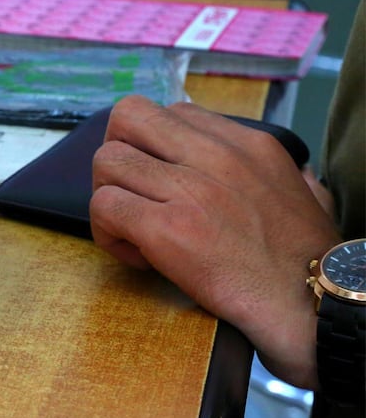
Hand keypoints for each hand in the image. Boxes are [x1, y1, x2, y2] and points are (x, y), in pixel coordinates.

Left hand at [89, 95, 340, 388]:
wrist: (314, 304)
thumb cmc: (308, 258)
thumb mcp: (304, 191)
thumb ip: (278, 172)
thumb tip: (281, 172)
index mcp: (245, 142)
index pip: (172, 113)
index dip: (154, 146)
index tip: (164, 182)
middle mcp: (213, 155)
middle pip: (128, 116)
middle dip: (117, 154)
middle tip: (130, 194)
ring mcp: (187, 189)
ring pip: (106, 160)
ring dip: (108, 197)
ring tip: (133, 232)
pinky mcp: (165, 228)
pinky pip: (104, 206)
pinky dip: (108, 233)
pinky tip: (138, 256)